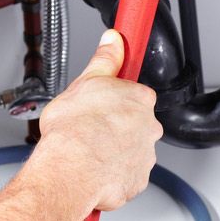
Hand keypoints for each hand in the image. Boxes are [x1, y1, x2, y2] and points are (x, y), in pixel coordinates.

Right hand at [35, 29, 161, 210]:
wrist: (70, 168)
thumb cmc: (74, 128)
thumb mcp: (86, 81)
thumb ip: (105, 59)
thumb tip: (114, 40)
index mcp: (139, 99)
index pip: (133, 93)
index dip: (114, 98)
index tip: (102, 102)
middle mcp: (149, 127)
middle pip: (133, 121)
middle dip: (114, 123)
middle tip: (89, 125)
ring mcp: (144, 155)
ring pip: (129, 148)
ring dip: (112, 148)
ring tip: (87, 148)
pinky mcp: (136, 180)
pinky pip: (125, 173)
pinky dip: (111, 171)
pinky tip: (92, 165)